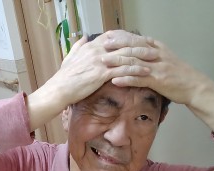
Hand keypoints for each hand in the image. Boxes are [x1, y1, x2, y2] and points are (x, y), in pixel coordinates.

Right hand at [27, 31, 152, 128]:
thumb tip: (83, 37)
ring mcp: (100, 61)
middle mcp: (97, 51)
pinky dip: (136, 70)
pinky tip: (145, 73)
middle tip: (153, 47)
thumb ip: (78, 46)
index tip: (139, 39)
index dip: (128, 37)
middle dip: (140, 45)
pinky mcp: (101, 74)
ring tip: (154, 59)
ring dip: (142, 57)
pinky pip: (123, 70)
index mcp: (91, 46)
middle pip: (124, 44)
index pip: (114, 36)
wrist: (59, 90)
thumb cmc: (64, 78)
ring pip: (126, 55)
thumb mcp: (70, 58)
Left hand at [101, 35, 213, 107]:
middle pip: (133, 48)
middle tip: (102, 46)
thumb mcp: (166, 59)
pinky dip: (126, 79)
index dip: (122, 37)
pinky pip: (139, 79)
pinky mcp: (158, 80)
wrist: (194, 86)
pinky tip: (115, 80)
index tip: (108, 36)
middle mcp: (157, 55)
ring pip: (134, 62)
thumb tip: (137, 50)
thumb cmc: (179, 75)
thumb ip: (152, 54)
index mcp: (158, 48)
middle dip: (116, 47)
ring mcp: (157, 67)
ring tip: (103, 63)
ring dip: (117, 62)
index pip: (137, 39)